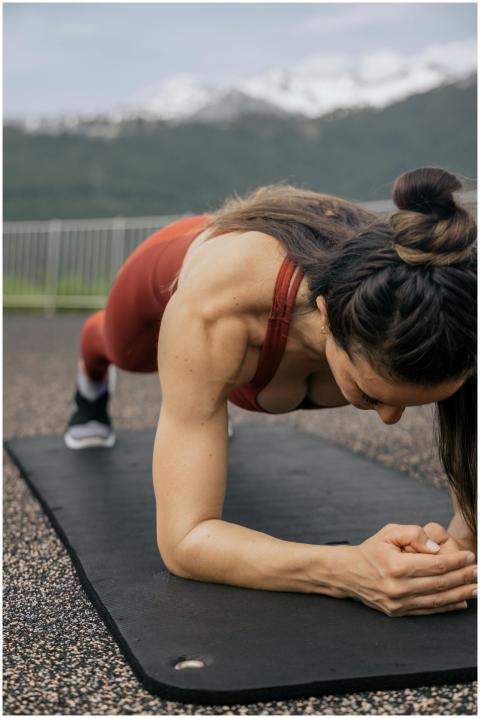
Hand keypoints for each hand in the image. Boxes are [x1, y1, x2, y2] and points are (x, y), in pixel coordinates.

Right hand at [343, 523, 476, 616]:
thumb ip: (413, 534)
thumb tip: (436, 548)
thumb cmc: (372, 549)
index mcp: (397, 566)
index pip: (436, 565)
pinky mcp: (398, 612)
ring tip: (475, 587)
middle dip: (463, 578)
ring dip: (460, 594)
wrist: (349, 572)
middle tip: (478, 572)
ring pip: (437, 600)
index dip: (456, 561)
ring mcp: (399, 603)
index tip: (469, 557)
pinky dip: (447, 607)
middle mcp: (399, 588)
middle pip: (440, 584)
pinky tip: (460, 600)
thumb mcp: (389, 532)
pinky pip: (428, 611)